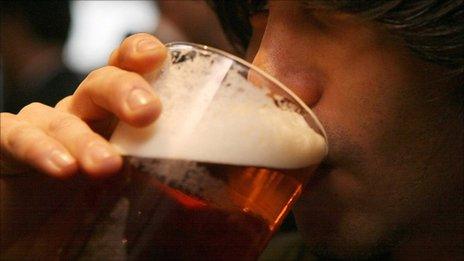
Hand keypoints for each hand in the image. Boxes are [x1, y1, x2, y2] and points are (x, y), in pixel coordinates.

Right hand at [0, 34, 166, 253]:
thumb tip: (222, 188)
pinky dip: (38, 148)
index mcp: (114, 121)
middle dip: (124, 90)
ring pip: (63, 114)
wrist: (29, 239)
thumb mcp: (133, 195)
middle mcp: (82, 117)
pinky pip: (16, 135)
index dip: (139, 58)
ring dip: (86, 138)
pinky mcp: (5, 145)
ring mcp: (43, 128)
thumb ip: (164, 181)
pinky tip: (61, 168)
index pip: (128, 75)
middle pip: (101, 84)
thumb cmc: (85, 214)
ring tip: (106, 166)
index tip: (158, 57)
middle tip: (147, 113)